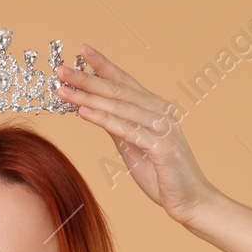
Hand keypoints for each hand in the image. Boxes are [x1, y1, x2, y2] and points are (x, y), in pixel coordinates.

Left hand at [56, 45, 220, 225]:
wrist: (190, 201)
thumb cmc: (163, 176)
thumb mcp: (133, 147)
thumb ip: (118, 126)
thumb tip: (93, 108)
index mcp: (155, 108)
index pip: (125, 81)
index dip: (103, 65)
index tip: (82, 50)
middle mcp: (160, 111)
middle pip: (118, 90)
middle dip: (87, 79)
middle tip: (61, 70)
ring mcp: (162, 128)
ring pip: (120, 107)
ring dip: (89, 97)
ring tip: (64, 91)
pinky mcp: (162, 147)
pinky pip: (128, 130)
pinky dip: (104, 120)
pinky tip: (84, 112)